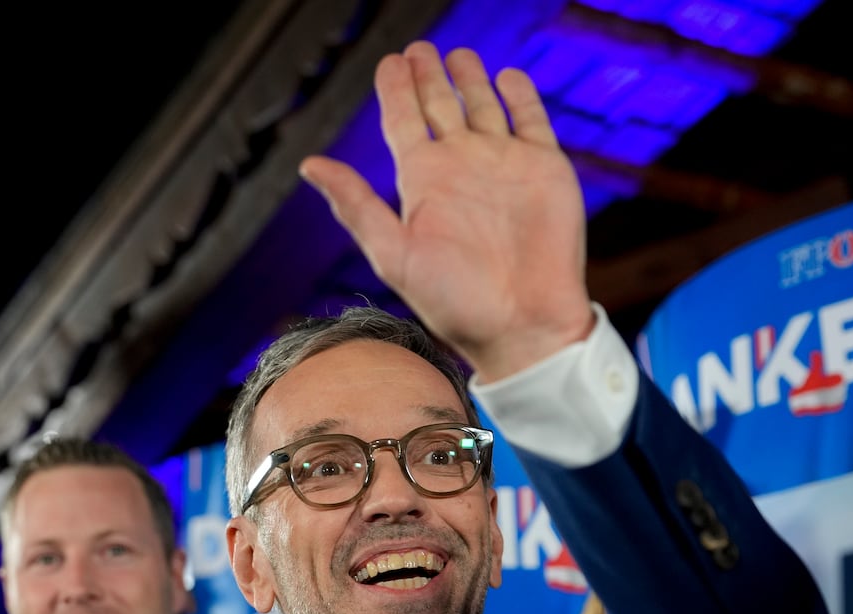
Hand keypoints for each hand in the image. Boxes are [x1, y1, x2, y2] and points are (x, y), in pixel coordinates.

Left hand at [300, 42, 593, 379]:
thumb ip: (356, 205)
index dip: (395, 88)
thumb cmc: (456, 303)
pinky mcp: (544, 168)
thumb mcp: (395, 254)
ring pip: (483, 107)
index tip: (390, 61)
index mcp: (423, 181)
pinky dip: (520, 96)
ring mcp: (503, 164)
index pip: (402, 120)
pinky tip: (508, 77)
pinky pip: (530, 120)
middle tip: (418, 48)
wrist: (524, 326)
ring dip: (470, 79)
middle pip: (440, 106)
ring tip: (458, 54)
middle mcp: (461, 167)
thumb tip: (308, 164)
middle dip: (429, 76)